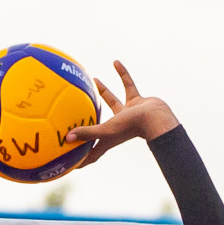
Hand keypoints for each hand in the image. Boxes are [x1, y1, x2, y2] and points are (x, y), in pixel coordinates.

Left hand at [65, 61, 179, 166]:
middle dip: (87, 123)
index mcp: (108, 139)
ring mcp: (127, 114)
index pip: (92, 153)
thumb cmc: (132, 127)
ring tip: (94, 79)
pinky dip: (123, 74)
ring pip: (113, 100)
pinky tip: (116, 62)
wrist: (157, 118)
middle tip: (74, 115)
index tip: (71, 163)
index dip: (82, 159)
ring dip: (104, 91)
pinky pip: (128, 85)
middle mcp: (116, 127)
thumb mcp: (106, 130)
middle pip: (98, 125)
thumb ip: (87, 133)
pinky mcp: (137, 102)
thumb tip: (66, 138)